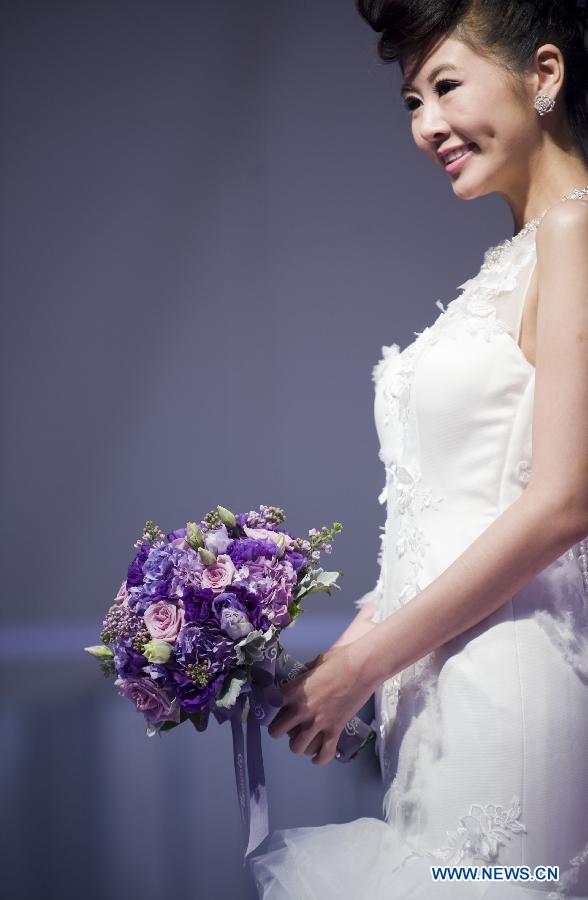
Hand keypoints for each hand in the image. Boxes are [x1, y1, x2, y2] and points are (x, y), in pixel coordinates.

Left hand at [267, 642, 374, 765]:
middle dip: (279, 729)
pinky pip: (324, 754)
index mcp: (294, 691)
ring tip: (302, 738)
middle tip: (286, 725)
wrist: (362, 667)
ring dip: (298, 744)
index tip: (274, 707)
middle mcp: (302, 710)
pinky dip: (319, 758)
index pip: (270, 705)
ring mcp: (319, 723)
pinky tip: (316, 756)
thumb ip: (303, 678)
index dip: (270, 707)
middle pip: (276, 731)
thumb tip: (300, 683)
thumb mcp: (313, 665)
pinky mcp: (335, 731)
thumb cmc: (339, 659)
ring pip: (297, 748)